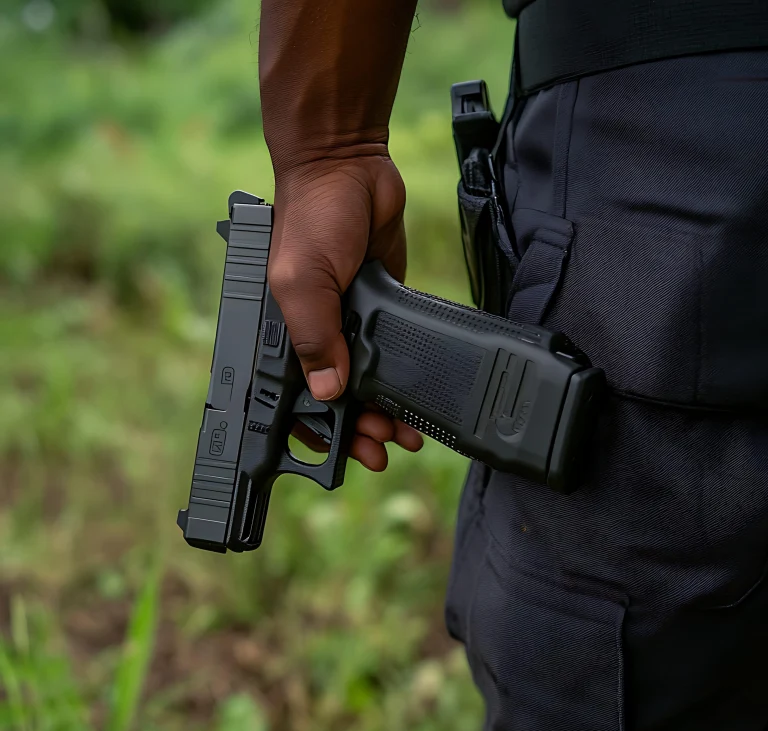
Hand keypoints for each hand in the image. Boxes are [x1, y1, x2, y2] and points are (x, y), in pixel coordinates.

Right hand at [268, 154, 423, 470]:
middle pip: (332, 398)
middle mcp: (313, 333)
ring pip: (364, 383)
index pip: (291, 396)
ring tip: (403, 438)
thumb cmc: (312, 219)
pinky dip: (400, 381)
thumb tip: (328, 391)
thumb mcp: (302, 280)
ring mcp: (347, 323)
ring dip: (382, 414)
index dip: (314, 430)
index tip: (341, 454)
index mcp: (281, 331)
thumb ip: (313, 336)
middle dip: (356, 431)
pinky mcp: (380, 308)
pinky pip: (389, 355)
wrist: (351, 168)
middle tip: (380, 451)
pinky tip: (413, 401)